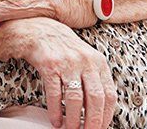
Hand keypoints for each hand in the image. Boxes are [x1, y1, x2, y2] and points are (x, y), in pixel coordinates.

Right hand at [0, 18, 115, 128]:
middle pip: (95, 99)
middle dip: (92, 122)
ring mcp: (67, 62)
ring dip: (74, 120)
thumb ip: (93, 80)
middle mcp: (85, 61)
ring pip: (75, 99)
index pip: (109, 95)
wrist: (37, 29)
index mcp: (98, 62)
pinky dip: (56, 110)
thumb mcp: (84, 59)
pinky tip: (55, 120)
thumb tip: (99, 111)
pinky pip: (55, 93)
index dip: (106, 116)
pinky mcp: (49, 64)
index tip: (100, 128)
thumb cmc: (61, 48)